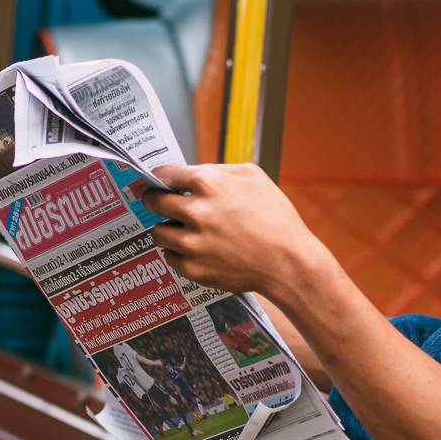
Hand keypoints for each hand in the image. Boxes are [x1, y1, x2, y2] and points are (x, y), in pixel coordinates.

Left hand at [144, 163, 326, 297]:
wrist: (288, 262)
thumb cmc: (276, 217)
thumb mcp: (253, 176)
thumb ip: (218, 170)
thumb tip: (193, 173)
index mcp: (207, 183)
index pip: (164, 174)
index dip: (160, 177)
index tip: (158, 181)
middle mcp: (194, 212)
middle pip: (153, 202)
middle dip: (155, 200)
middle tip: (159, 203)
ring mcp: (191, 243)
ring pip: (158, 232)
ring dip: (167, 228)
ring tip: (181, 230)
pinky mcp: (193, 268)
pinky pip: (170, 257)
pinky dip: (179, 253)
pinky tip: (196, 250)